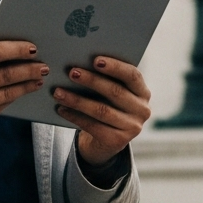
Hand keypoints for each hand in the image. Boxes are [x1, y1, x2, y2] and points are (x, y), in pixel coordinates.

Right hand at [0, 19, 46, 145]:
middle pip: (5, 75)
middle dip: (29, 69)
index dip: (15, 49)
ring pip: (7, 93)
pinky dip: (15, 97)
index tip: (32, 48)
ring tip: (38, 77)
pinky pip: (1, 107)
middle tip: (43, 65)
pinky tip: (23, 90)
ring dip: (27, 85)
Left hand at [51, 56, 149, 171]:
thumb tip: (81, 62)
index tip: (95, 60)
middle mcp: (142, 110)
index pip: (133, 75)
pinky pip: (93, 126)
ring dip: (77, 100)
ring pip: (101, 110)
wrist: (107, 141)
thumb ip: (106, 79)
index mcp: (143, 92)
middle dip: (92, 80)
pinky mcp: (117, 142)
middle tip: (72, 72)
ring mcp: (132, 128)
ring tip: (58, 92)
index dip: (115, 67)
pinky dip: (74, 116)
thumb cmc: (108, 106)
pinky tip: (61, 109)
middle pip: (115, 91)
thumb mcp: (113, 93)